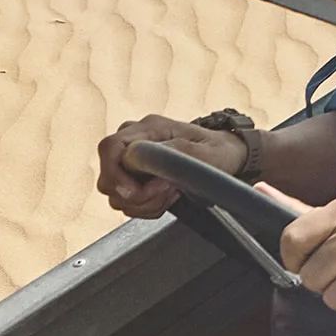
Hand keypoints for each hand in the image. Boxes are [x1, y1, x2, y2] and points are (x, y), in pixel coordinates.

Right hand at [97, 114, 241, 215]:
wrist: (228, 158)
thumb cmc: (219, 151)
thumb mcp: (205, 154)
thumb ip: (170, 153)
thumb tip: (135, 155)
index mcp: (149, 128)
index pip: (109, 148)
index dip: (117, 176)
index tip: (137, 193)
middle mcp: (134, 141)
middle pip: (108, 178)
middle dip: (137, 196)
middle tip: (167, 190)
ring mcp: (132, 160)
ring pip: (116, 195)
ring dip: (144, 203)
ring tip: (171, 192)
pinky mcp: (134, 178)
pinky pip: (127, 202)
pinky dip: (146, 207)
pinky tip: (166, 197)